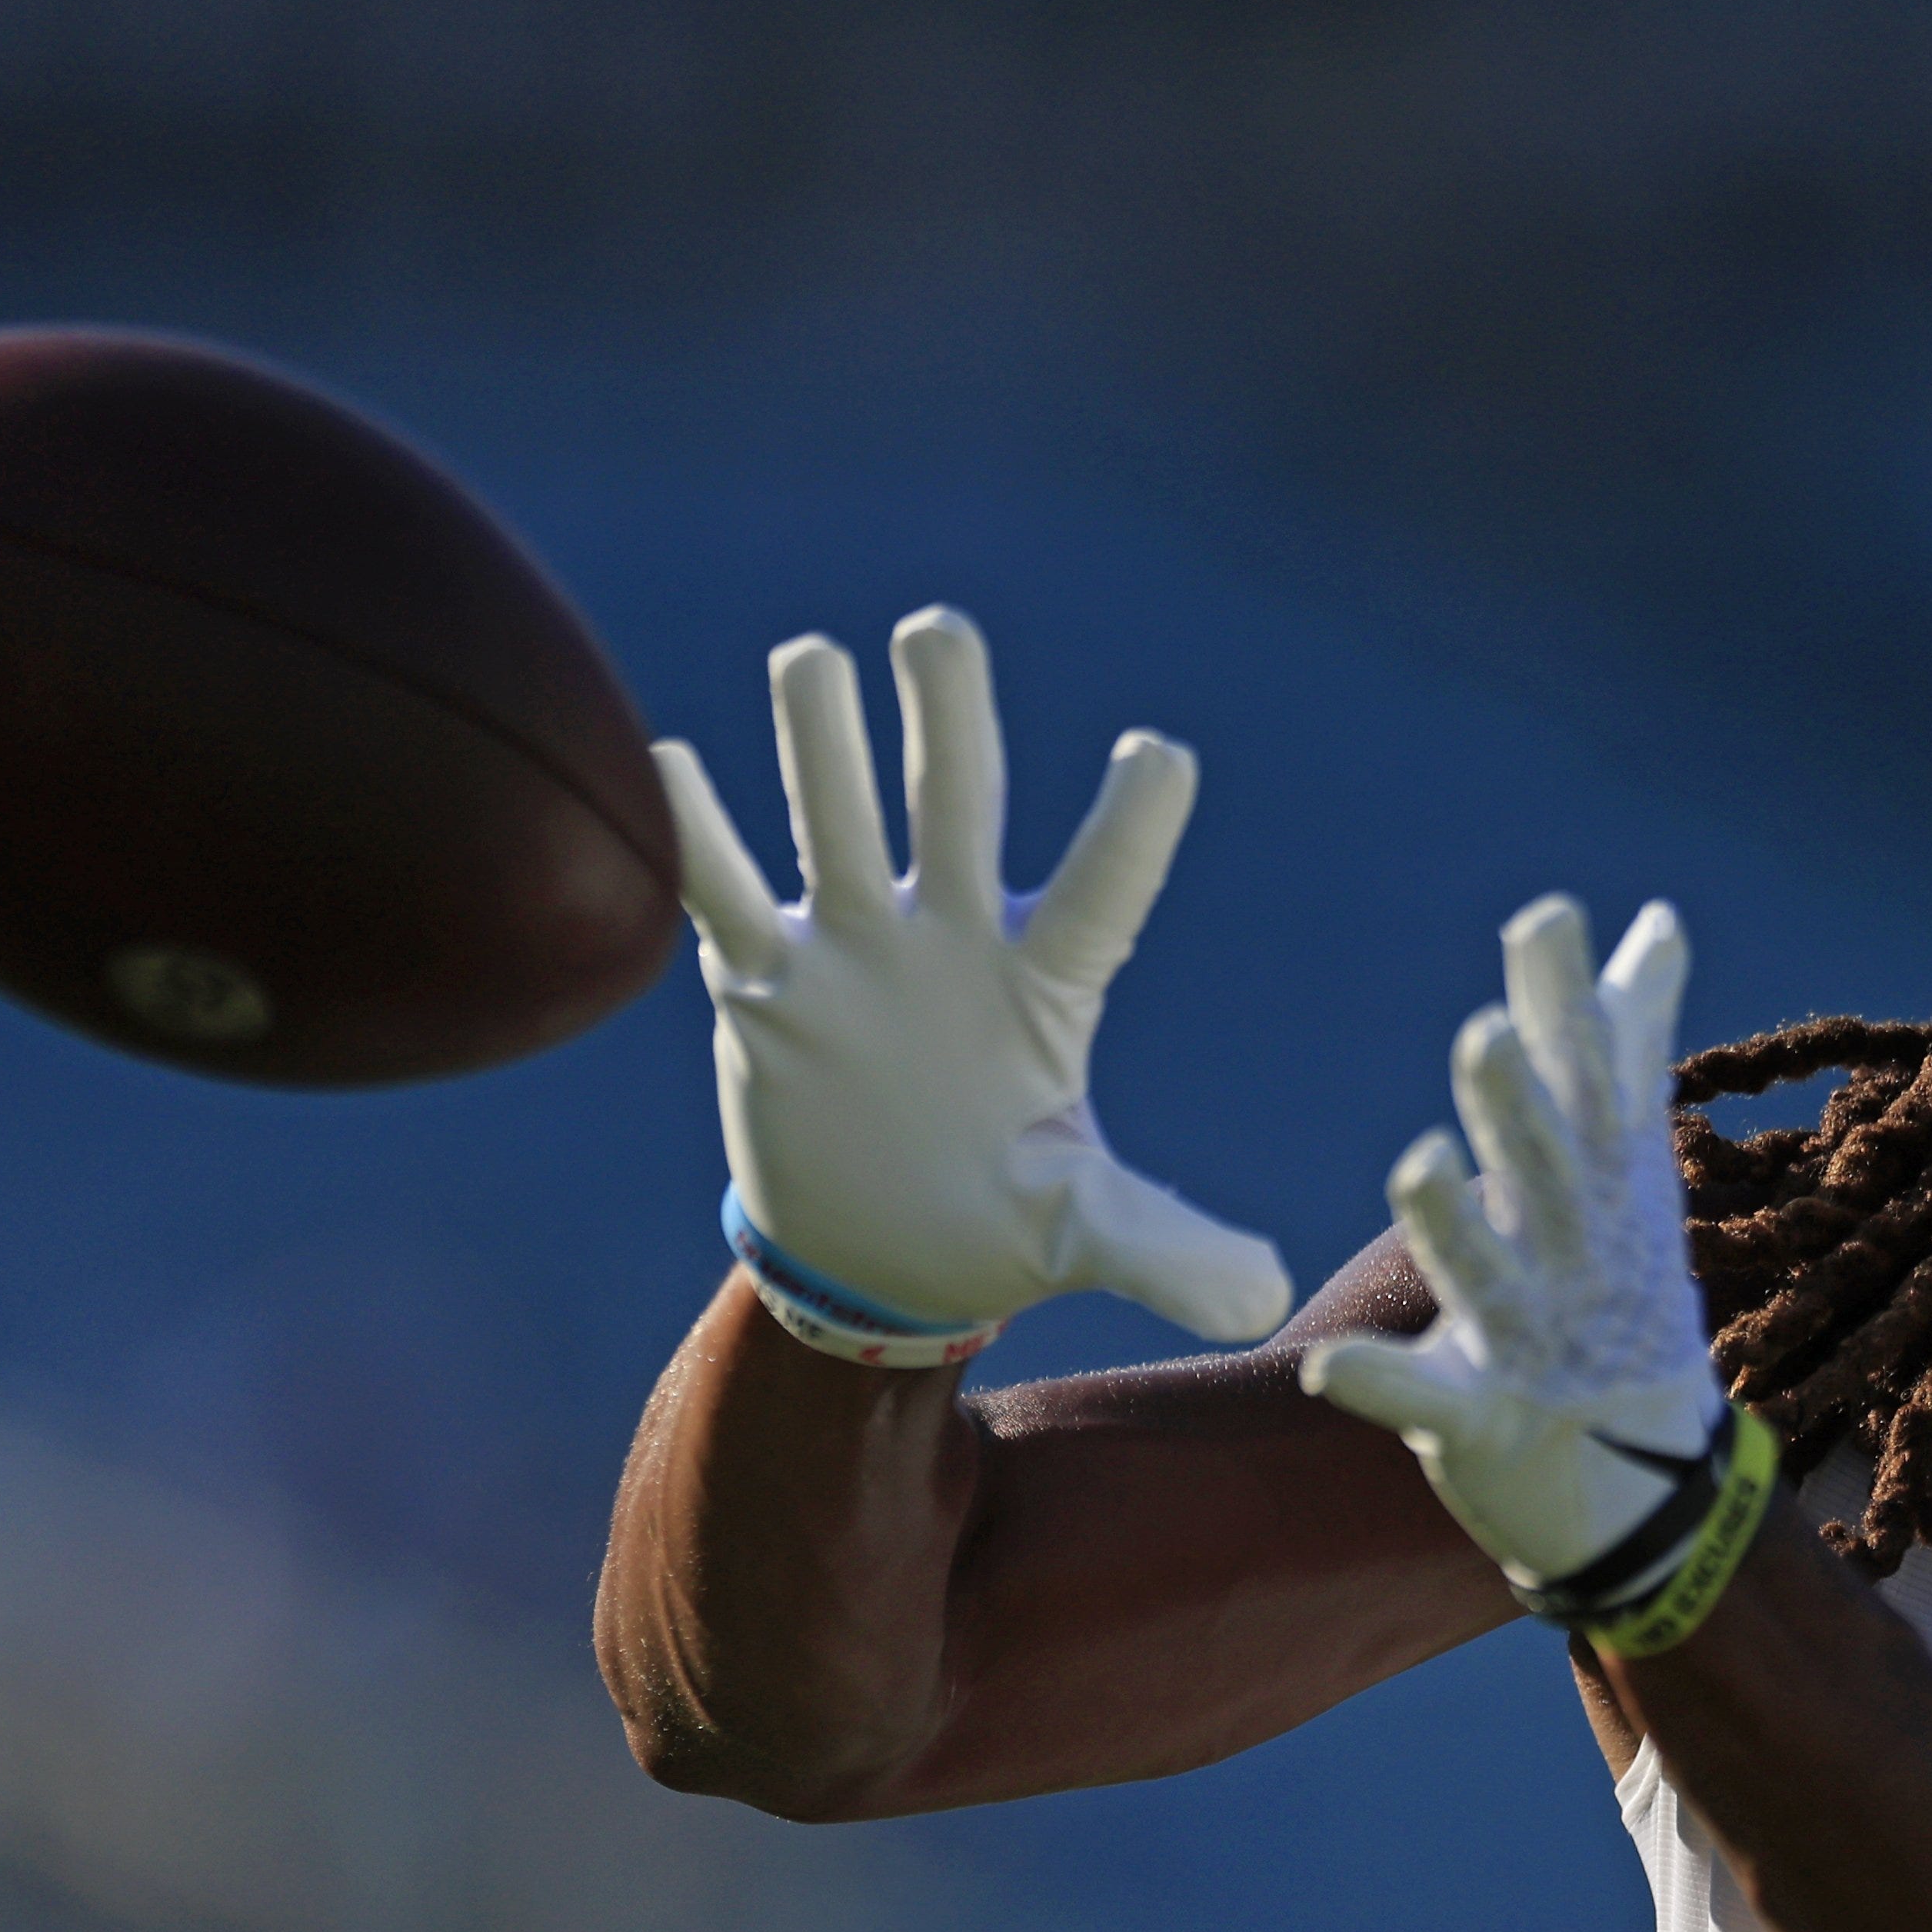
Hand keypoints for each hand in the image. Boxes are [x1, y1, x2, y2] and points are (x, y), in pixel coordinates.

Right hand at [657, 608, 1290, 1364]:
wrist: (872, 1261)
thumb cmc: (992, 1225)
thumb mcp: (1080, 1234)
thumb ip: (1164, 1247)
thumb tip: (1267, 1299)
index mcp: (1042, 985)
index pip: (1097, 893)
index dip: (1129, 830)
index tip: (1161, 754)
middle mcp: (947, 938)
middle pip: (954, 803)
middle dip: (945, 716)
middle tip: (938, 632)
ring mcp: (852, 950)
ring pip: (835, 821)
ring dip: (821, 743)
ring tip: (812, 658)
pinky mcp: (764, 985)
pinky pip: (721, 896)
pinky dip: (692, 833)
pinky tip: (663, 757)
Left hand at [1303, 897, 1734, 1605]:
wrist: (1651, 1492)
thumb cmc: (1622, 1302)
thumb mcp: (1632, 1170)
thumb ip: (1628, 1042)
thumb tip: (1658, 921)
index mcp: (1598, 1187)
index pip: (1586, 1082)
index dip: (1564, 1004)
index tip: (1543, 917)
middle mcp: (1572, 1255)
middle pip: (1545, 1170)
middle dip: (1519, 1107)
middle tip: (1484, 1034)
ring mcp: (1532, 1342)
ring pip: (1487, 1275)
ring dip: (1457, 1226)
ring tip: (1416, 1165)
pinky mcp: (1481, 1425)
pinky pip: (1425, 1402)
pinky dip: (1380, 1386)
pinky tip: (1326, 1370)